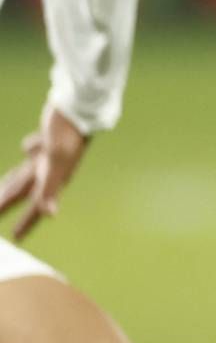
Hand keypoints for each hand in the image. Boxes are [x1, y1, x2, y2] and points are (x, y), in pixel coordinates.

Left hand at [0, 103, 89, 240]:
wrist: (81, 105)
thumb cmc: (68, 131)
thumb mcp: (56, 160)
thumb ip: (51, 188)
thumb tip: (50, 214)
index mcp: (53, 177)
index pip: (36, 205)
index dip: (27, 222)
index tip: (16, 238)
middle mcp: (51, 169)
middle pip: (24, 190)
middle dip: (9, 204)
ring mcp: (50, 154)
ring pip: (26, 173)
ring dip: (13, 184)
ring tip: (3, 191)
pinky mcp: (50, 139)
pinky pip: (34, 151)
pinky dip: (28, 153)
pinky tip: (28, 150)